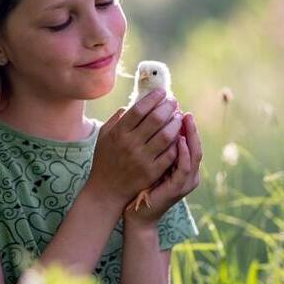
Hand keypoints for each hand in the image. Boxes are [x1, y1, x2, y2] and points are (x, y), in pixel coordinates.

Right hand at [87, 88, 181, 207]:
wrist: (106, 191)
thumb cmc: (105, 161)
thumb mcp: (103, 137)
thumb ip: (116, 120)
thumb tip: (130, 105)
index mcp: (118, 133)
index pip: (139, 109)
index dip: (153, 98)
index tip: (162, 92)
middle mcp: (130, 144)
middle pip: (156, 119)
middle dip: (168, 107)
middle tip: (174, 102)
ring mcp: (142, 159)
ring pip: (166, 135)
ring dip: (175, 123)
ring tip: (178, 117)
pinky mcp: (152, 172)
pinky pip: (170, 153)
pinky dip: (177, 143)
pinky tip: (179, 136)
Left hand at [123, 112, 201, 229]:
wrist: (137, 214)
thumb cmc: (140, 186)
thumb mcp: (149, 162)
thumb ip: (154, 145)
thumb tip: (148, 120)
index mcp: (181, 166)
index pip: (187, 141)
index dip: (184, 125)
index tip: (176, 108)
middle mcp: (187, 173)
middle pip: (194, 145)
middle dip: (190, 126)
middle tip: (184, 109)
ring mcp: (185, 181)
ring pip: (194, 154)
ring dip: (191, 136)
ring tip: (185, 118)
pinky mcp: (178, 188)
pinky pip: (184, 167)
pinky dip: (183, 153)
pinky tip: (179, 140)